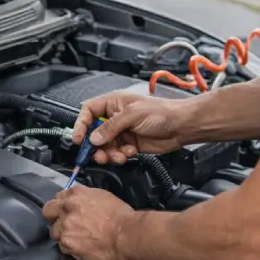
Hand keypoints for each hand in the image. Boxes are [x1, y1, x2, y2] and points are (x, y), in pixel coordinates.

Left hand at [42, 186, 133, 259]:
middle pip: (48, 211)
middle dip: (54, 217)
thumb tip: (81, 203)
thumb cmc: (121, 215)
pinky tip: (81, 249)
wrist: (126, 234)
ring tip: (76, 240)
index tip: (68, 211)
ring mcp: (64, 225)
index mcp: (76, 194)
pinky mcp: (66, 243)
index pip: (59, 197)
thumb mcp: (103, 197)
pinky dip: (70, 248)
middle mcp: (66, 207)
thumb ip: (86, 198)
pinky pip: (62, 247)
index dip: (63, 205)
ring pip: (54, 231)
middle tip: (64, 225)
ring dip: (63, 235)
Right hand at [72, 91, 192, 165]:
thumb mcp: (133, 115)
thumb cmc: (162, 112)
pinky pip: (116, 153)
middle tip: (99, 155)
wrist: (181, 126)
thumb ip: (111, 127)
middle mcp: (115, 117)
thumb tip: (93, 138)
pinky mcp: (129, 144)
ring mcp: (122, 132)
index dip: (80, 125)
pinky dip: (120, 156)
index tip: (78, 138)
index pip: (88, 112)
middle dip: (95, 146)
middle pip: (94, 133)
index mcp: (113, 103)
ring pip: (104, 146)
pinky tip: (130, 152)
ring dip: (109, 154)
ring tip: (118, 155)